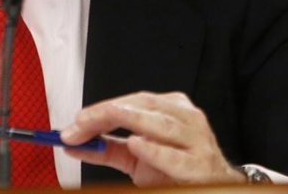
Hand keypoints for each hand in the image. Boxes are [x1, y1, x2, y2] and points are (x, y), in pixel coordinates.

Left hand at [59, 91, 244, 186]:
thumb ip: (107, 149)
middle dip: (107, 113)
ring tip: (102, 121)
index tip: (74, 124)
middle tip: (79, 125)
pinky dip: (154, 150)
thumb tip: (73, 144)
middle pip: (144, 107)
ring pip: (161, 124)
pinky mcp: (200, 167)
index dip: (101, 110)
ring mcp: (196, 141)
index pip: (133, 101)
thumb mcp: (138, 158)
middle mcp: (186, 119)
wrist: (214, 188)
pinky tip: (136, 144)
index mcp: (172, 109)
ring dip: (129, 121)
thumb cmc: (176, 171)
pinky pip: (176, 157)